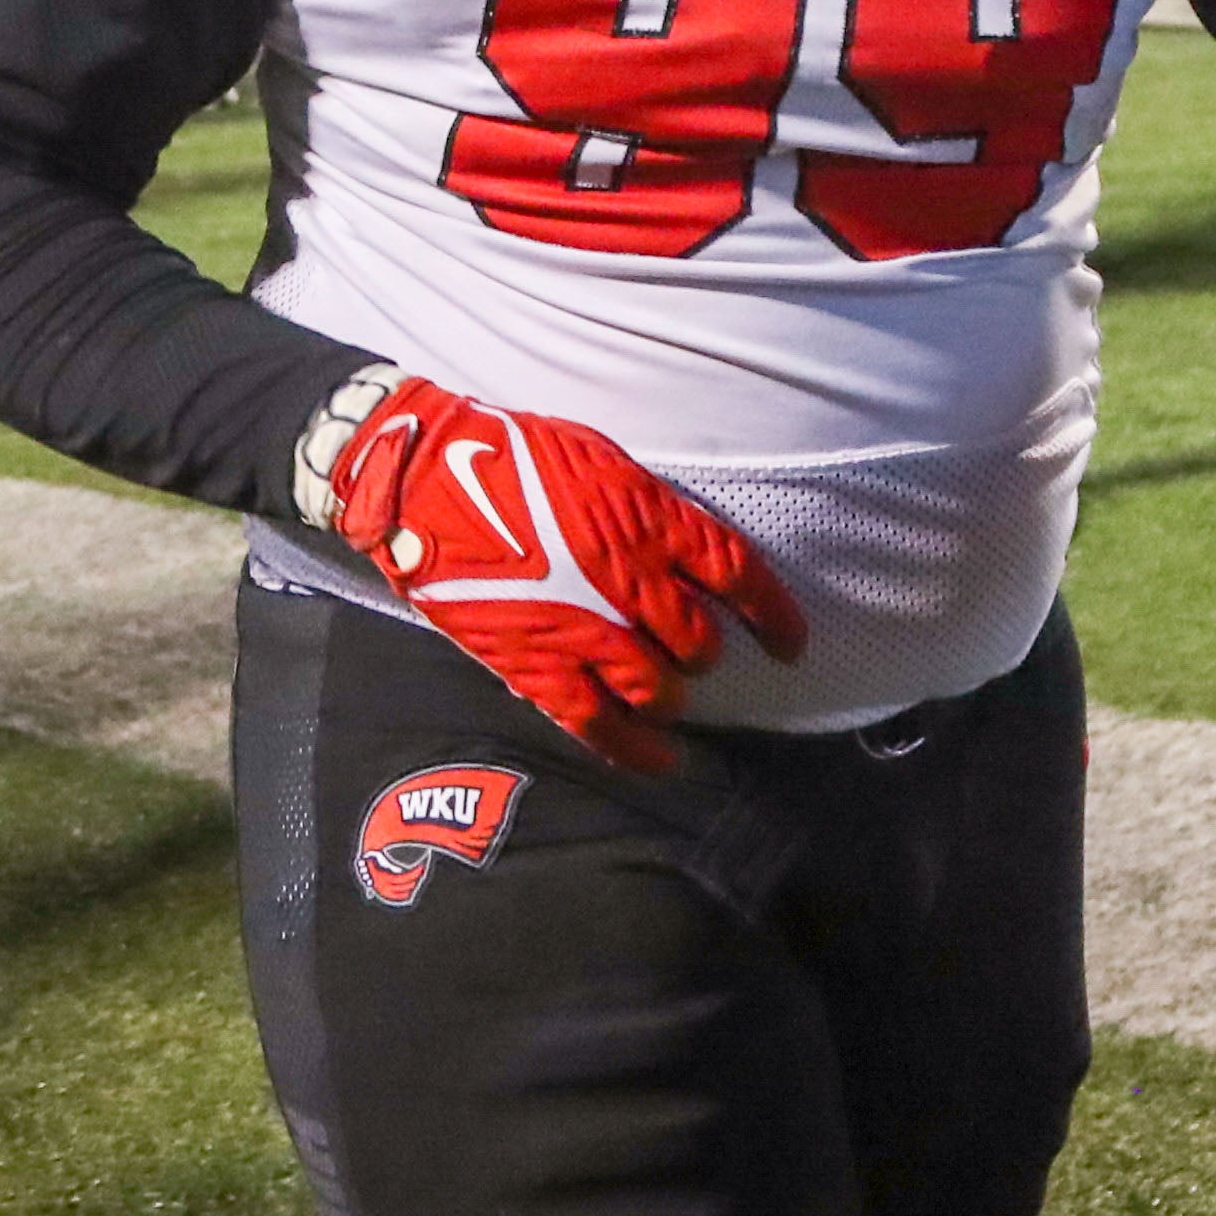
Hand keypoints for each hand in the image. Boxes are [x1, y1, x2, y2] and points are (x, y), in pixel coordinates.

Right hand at [325, 376, 806, 770]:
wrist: (424, 480)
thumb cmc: (511, 457)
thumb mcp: (601, 460)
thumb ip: (650, 510)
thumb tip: (687, 552)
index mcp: (646, 517)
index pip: (737, 574)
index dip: (773, 615)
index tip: (791, 642)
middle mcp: (624, 578)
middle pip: (698, 643)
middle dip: (702, 653)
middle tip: (691, 651)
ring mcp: (581, 628)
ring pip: (658, 689)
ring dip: (671, 694)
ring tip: (665, 690)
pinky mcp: (536, 665)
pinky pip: (601, 725)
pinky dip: (638, 750)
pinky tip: (661, 758)